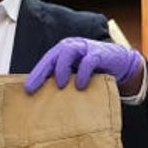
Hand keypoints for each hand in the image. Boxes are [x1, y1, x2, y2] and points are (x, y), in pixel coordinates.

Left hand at [24, 37, 142, 93]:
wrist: (120, 64)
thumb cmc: (94, 71)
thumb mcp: (76, 76)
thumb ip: (63, 82)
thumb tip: (45, 99)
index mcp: (62, 53)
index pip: (45, 62)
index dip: (35, 75)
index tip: (27, 90)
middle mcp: (71, 47)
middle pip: (52, 56)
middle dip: (41, 72)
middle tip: (34, 88)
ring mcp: (85, 48)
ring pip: (68, 51)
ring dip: (61, 68)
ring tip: (59, 85)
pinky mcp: (99, 53)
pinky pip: (89, 60)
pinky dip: (83, 72)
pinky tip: (80, 85)